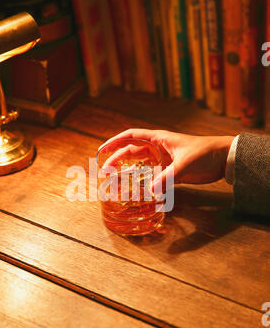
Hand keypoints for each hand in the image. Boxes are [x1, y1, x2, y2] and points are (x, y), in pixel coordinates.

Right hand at [98, 129, 234, 186]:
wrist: (224, 158)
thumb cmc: (206, 153)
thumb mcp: (186, 164)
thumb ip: (168, 177)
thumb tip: (151, 191)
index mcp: (159, 139)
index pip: (131, 136)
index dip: (115, 142)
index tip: (102, 150)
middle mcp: (159, 149)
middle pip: (132, 152)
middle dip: (118, 160)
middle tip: (106, 172)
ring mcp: (165, 161)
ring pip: (141, 165)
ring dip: (129, 172)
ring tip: (116, 182)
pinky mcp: (172, 172)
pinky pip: (153, 177)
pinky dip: (144, 183)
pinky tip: (137, 191)